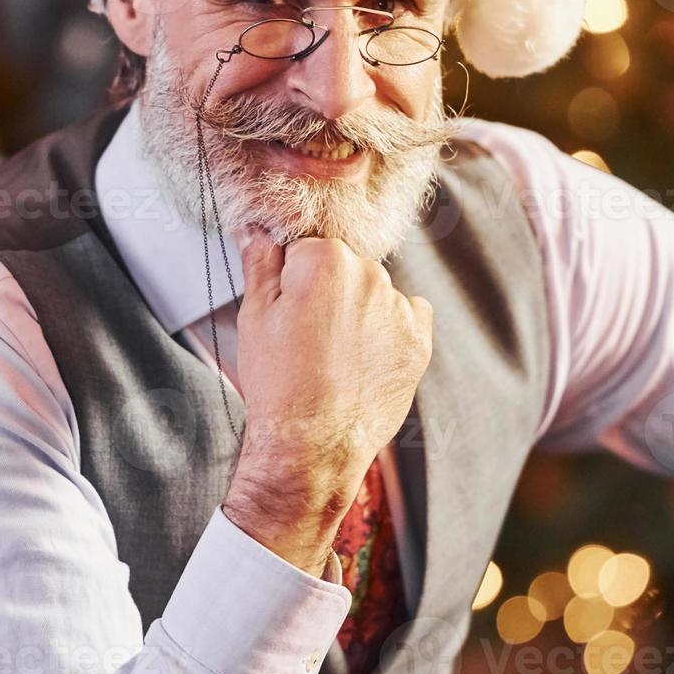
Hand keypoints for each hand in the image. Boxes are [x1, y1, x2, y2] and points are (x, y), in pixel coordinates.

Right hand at [221, 227, 433, 573]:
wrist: (313, 445)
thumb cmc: (278, 382)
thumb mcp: (255, 316)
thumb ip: (259, 263)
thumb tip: (257, 229)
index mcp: (325, 259)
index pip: (306, 249)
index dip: (292, 280)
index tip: (288, 311)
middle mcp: (370, 273)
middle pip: (344, 268)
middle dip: (327, 292)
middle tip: (308, 338)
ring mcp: (399, 307)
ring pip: (374, 293)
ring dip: (358, 311)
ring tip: (335, 356)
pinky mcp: (419, 340)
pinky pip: (407, 316)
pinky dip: (390, 330)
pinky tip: (364, 358)